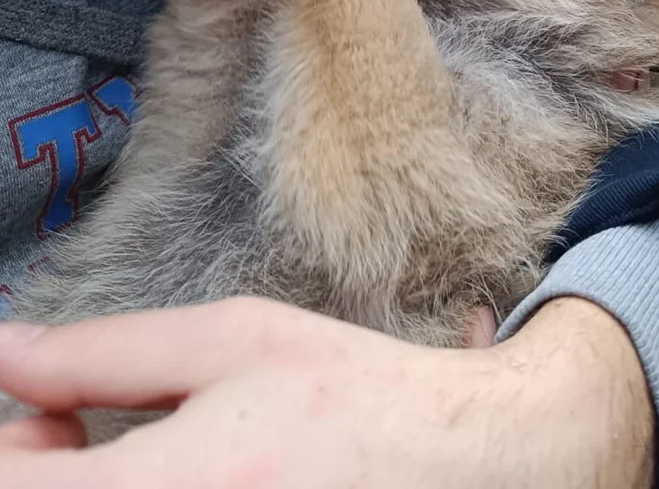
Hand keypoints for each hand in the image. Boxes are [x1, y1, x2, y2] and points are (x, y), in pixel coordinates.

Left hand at [0, 295, 655, 488]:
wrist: (455, 465)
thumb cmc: (348, 396)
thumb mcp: (232, 341)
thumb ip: (104, 352)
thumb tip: (5, 348)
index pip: (15, 485)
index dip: (15, 441)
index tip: (49, 407)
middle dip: (47, 467)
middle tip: (89, 424)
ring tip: (153, 455)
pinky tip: (192, 482)